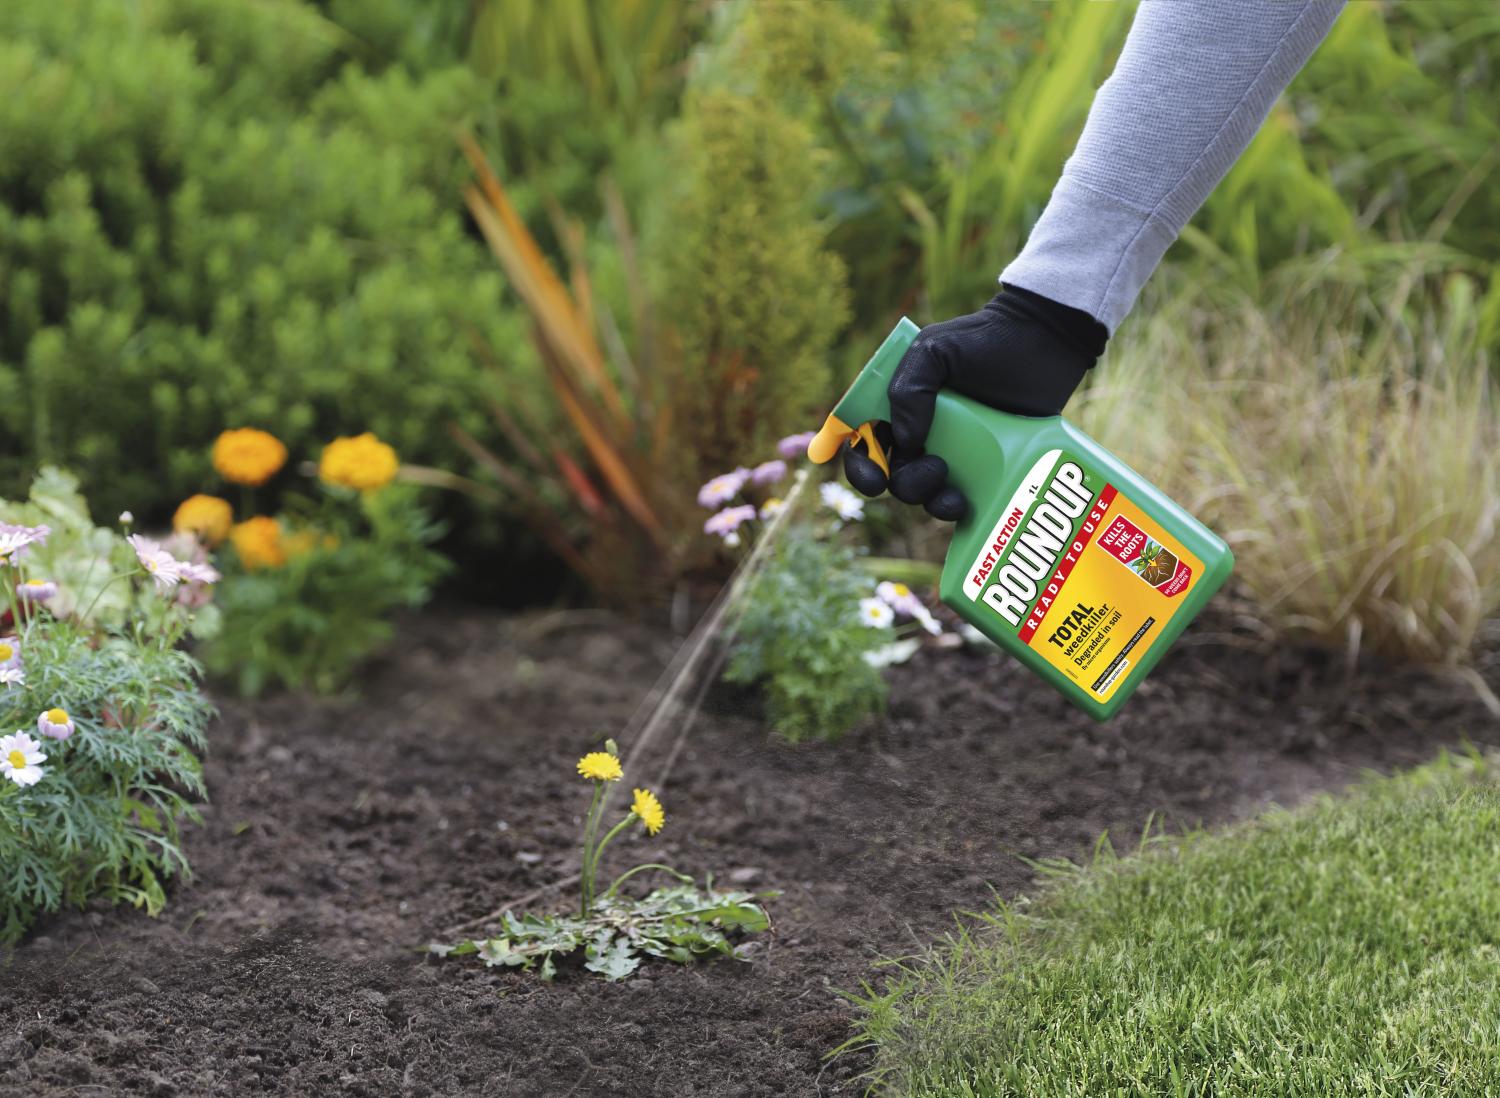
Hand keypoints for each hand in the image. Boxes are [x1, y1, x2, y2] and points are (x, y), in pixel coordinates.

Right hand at [842, 286, 1106, 520]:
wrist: (1044, 345)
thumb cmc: (986, 341)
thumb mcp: (935, 350)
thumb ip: (909, 387)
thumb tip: (904, 442)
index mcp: (899, 404)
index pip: (862, 439)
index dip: (859, 464)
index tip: (874, 479)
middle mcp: (919, 430)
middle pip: (891, 474)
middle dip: (902, 483)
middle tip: (934, 468)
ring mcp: (950, 451)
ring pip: (920, 491)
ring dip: (927, 498)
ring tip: (952, 489)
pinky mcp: (981, 467)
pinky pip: (955, 500)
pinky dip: (951, 510)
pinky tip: (964, 504)